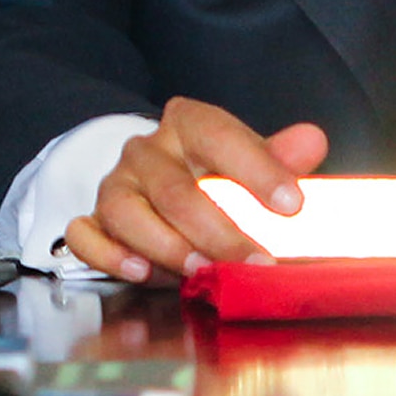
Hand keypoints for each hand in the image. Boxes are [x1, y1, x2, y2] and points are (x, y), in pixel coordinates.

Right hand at [62, 97, 327, 282]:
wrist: (159, 182)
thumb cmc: (212, 174)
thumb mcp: (248, 160)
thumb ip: (279, 157)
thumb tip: (311, 140)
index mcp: (187, 124)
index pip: (217, 135)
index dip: (256, 169)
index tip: (292, 205)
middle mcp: (146, 151)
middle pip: (175, 190)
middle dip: (218, 232)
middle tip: (254, 263)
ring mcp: (115, 185)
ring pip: (126, 212)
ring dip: (165, 247)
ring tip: (199, 271)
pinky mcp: (92, 219)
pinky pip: (84, 234)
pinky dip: (109, 254)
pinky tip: (140, 271)